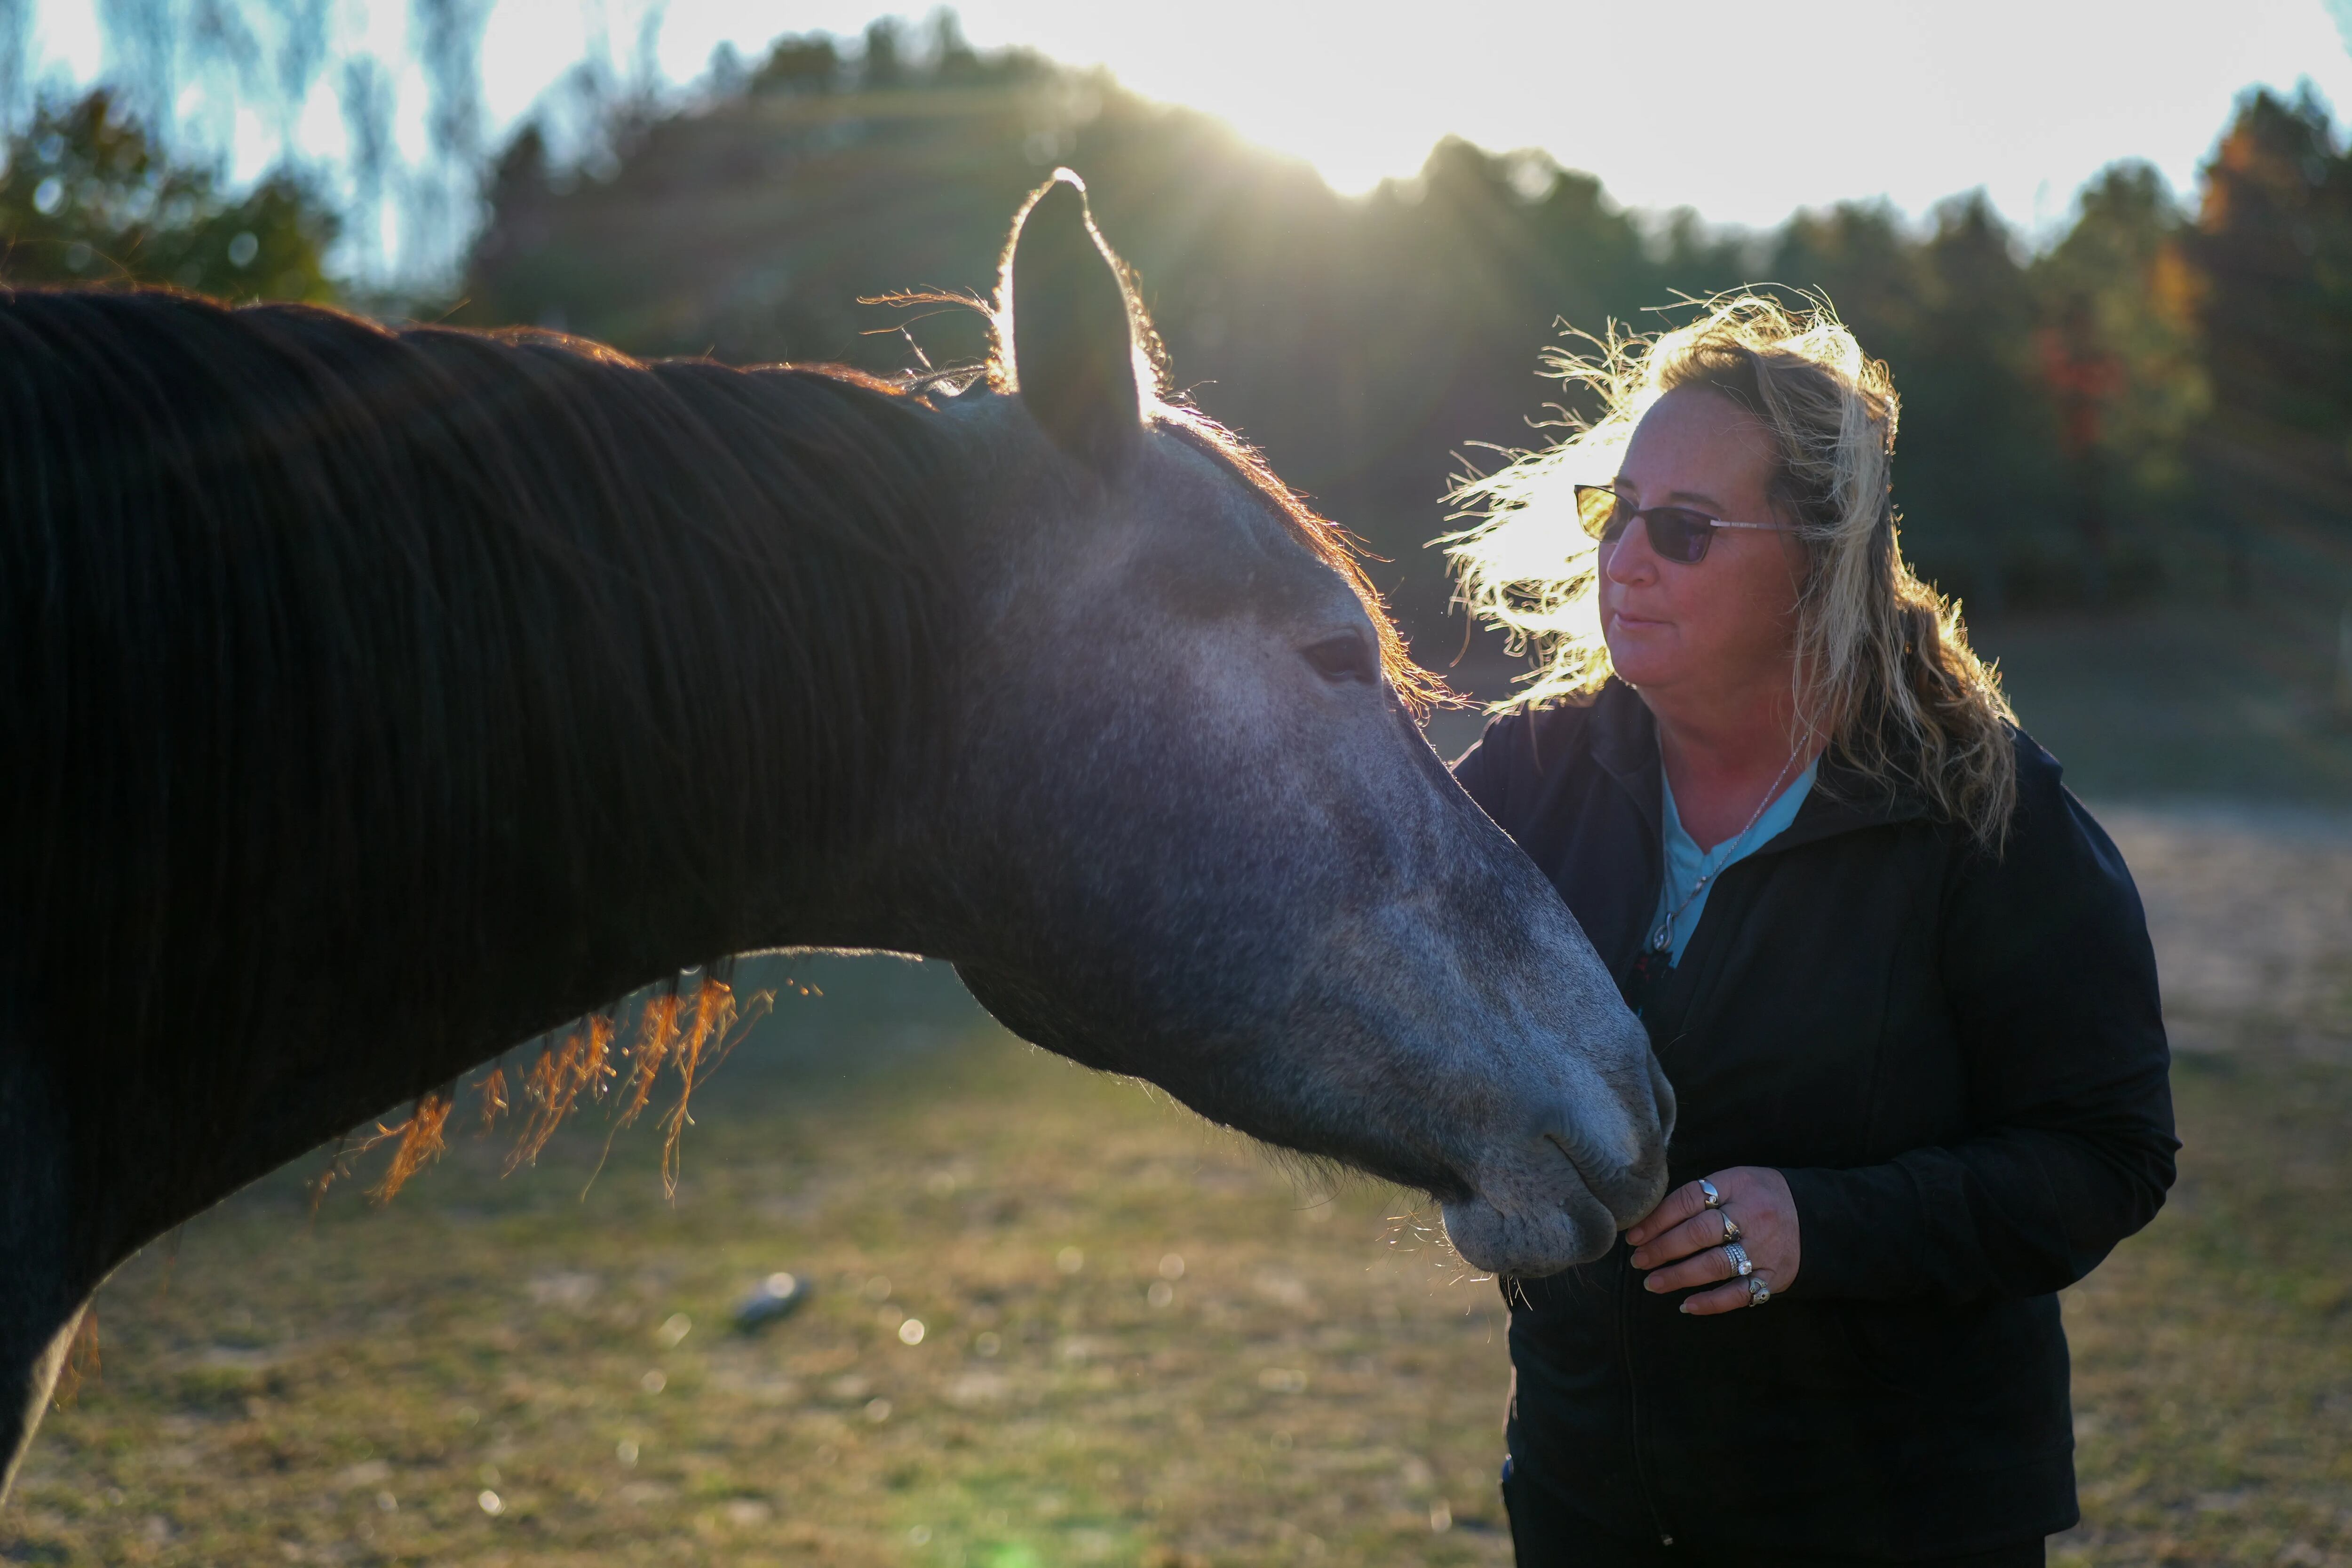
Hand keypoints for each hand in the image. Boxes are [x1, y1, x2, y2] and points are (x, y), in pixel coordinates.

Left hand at [1624, 1166, 1799, 1314]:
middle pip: (1699, 1232)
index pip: (1689, 1200)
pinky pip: (1740, 1294)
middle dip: (1663, 1249)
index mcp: (1737, 1185)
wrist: (1813, 1214)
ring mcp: (1764, 1248)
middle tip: (1639, 1261)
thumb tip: (1649, 1221)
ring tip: (1652, 1283)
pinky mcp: (1774, 1276)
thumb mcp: (1733, 1182)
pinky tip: (1687, 1305)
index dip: (1657, 1219)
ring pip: (1715, 1264)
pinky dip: (1712, 1302)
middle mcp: (1751, 1215)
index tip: (1634, 1236)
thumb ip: (1699, 1197)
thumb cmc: (1758, 1197)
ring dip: (1679, 1276)